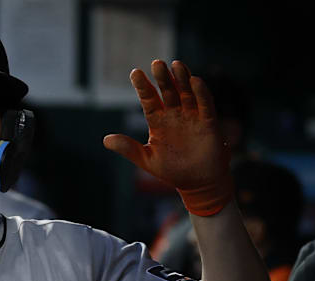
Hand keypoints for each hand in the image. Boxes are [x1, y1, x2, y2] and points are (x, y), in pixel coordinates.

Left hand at [103, 60, 231, 215]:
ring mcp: (192, 117)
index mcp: (158, 121)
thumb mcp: (146, 160)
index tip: (135, 73)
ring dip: (182, 79)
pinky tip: (195, 81)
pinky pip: (205, 105)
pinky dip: (201, 93)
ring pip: (187, 93)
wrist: (197, 184)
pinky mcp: (208, 123)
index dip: (143, 87)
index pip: (149, 99)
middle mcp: (175, 114)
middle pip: (168, 91)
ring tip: (175, 65)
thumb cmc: (171, 170)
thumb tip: (106, 140)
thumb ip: (128, 149)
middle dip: (162, 78)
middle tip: (157, 63)